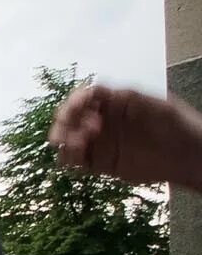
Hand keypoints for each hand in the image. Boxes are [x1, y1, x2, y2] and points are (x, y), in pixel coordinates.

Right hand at [50, 85, 201, 190]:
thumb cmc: (179, 126)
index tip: (75, 106)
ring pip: (68, 138)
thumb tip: (105, 91)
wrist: (189, 156)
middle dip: (65, 120)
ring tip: (77, 145)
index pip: (87, 95)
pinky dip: (68, 158)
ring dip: (64, 140)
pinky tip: (76, 157)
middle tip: (70, 130)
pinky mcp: (99, 163)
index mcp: (116, 102)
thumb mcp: (159, 105)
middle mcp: (104, 120)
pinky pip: (75, 159)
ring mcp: (100, 142)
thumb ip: (131, 98)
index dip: (75, 99)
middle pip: (71, 116)